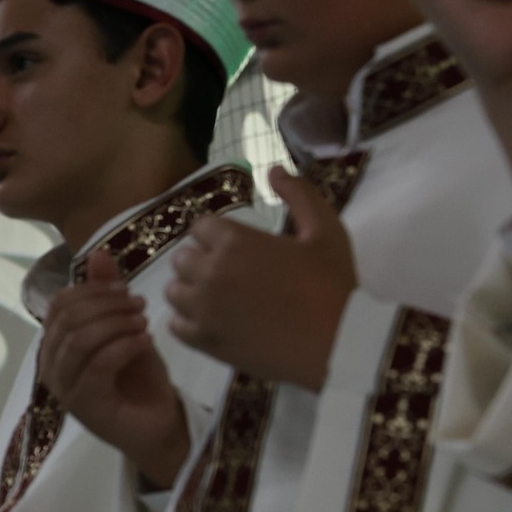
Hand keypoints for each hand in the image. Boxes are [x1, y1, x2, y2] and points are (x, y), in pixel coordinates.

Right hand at [39, 249, 190, 488]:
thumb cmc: (140, 380)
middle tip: (139, 304)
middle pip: (67, 319)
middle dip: (106, 304)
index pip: (58, 305)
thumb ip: (109, 295)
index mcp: (56, 346)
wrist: (160, 426)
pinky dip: (124, 345)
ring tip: (144, 321)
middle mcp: (52, 367)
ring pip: (79, 340)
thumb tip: (98, 252)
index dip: (91, 289)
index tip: (125, 288)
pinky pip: (97, 364)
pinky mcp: (84, 405)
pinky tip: (146, 339)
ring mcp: (64, 388)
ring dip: (115, 323)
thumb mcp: (127, 328)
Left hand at [167, 170, 354, 391]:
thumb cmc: (333, 283)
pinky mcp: (203, 340)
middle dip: (202, 260)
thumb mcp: (325, 230)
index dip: (217, 235)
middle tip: (231, 272)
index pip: (201, 227)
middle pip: (183, 258)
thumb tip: (273, 169)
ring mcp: (203, 310)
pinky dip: (188, 321)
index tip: (237, 247)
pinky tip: (212, 320)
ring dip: (191, 290)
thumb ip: (298, 194)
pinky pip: (175, 325)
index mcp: (234, 242)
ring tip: (220, 297)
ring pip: (174, 291)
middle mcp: (210, 273)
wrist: (338, 342)